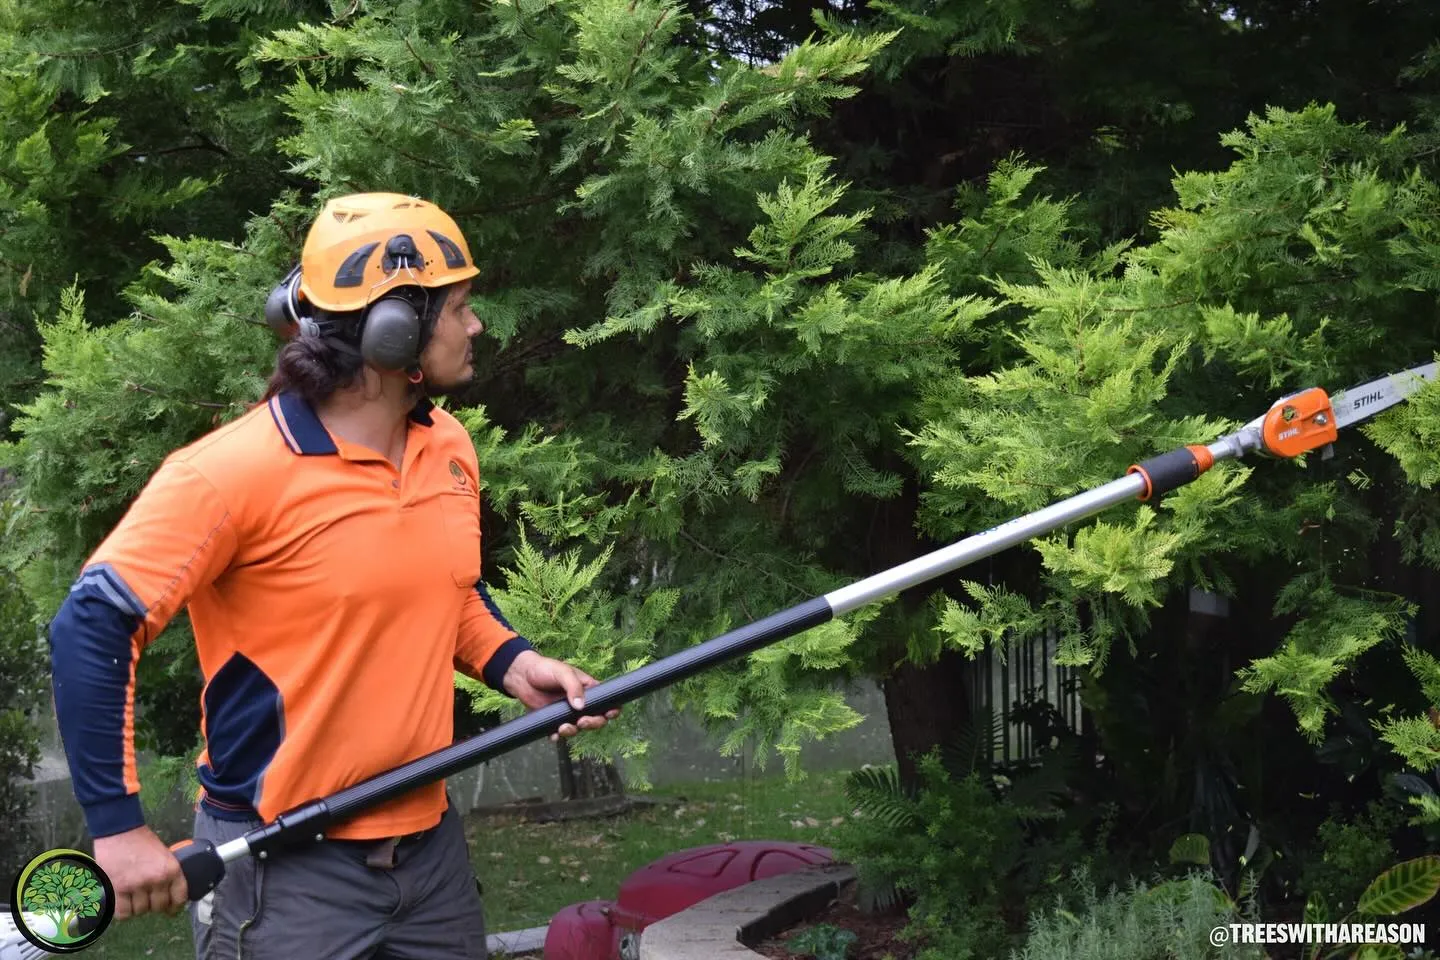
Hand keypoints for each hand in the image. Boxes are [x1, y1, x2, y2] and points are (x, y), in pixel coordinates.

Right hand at [92, 825, 186, 919]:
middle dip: (153, 905)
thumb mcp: (164, 855)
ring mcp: (138, 885)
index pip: (180, 898)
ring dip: (137, 907)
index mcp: (172, 869)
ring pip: (141, 911)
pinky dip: (123, 911)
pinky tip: (123, 902)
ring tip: (133, 896)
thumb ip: (167, 873)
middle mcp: (158, 879)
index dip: (175, 907)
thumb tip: (169, 893)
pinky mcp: (119, 888)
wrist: (120, 830)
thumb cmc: (142, 841)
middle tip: (146, 897)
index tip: (170, 909)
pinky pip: (124, 913)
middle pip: (159, 907)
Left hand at [501, 650, 620, 739]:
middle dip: (592, 723)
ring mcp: (568, 712)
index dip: (613, 710)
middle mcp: (581, 702)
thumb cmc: (545, 669)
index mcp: (589, 689)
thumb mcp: (562, 672)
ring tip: (562, 727)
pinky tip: (553, 735)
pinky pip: (559, 732)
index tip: (609, 714)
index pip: (607, 701)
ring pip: (578, 728)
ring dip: (573, 731)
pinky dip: (558, 736)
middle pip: (596, 719)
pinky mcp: (554, 720)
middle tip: (582, 721)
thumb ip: (573, 687)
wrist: (521, 676)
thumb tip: (581, 707)